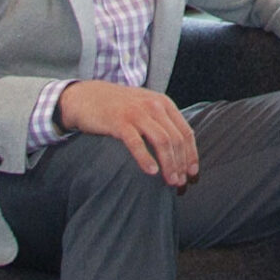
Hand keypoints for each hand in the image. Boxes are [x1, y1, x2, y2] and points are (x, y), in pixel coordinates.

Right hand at [58, 79, 198, 188]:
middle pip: (176, 139)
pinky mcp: (119, 121)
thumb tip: (179, 150)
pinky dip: (145, 158)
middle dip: (181, 164)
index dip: (191, 155)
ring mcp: (137, 113)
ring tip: (170, 181)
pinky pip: (136, 142)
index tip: (192, 174)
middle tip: (180, 183)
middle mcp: (154, 106)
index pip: (186, 132)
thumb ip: (162, 122)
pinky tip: (151, 171)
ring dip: (169, 164)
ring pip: (162, 141)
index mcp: (164, 104)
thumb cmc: (118, 107)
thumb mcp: (145, 107)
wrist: (87, 96)